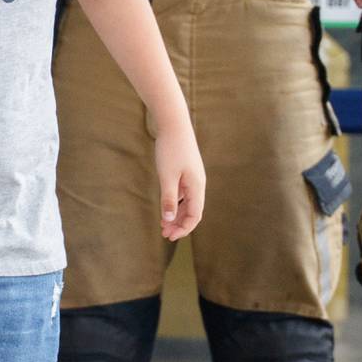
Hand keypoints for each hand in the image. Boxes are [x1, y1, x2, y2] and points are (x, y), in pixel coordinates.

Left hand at [153, 126, 205, 240]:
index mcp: (197, 187)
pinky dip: (176, 203)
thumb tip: (168, 220)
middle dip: (179, 224)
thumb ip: (168, 198)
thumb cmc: (171, 149)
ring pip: (188, 203)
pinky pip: (184, 194)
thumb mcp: (167, 176)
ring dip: (177, 215)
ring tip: (163, 225)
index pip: (195, 216)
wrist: (174, 125)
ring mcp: (193, 178)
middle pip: (192, 211)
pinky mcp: (186, 172)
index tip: (170, 236)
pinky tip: (166, 208)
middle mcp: (198, 184)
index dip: (184, 229)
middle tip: (164, 234)